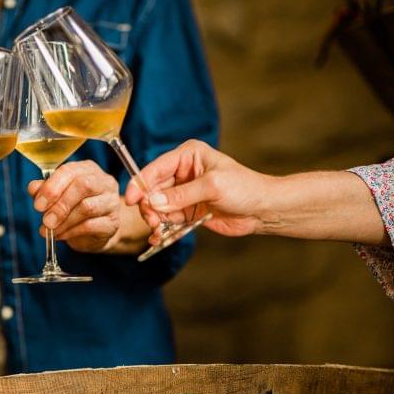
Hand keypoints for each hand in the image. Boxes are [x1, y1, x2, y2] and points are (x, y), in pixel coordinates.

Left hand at [29, 160, 120, 252]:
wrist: (94, 232)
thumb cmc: (74, 208)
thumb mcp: (57, 196)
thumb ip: (45, 190)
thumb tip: (33, 188)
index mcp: (87, 169)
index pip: (69, 171)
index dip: (52, 187)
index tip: (38, 204)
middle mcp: (104, 182)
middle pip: (83, 186)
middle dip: (60, 204)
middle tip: (46, 220)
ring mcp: (111, 202)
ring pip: (87, 208)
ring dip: (64, 221)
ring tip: (51, 230)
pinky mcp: (113, 223)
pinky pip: (91, 226)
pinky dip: (71, 232)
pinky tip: (61, 235)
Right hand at [125, 140, 272, 240]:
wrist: (263, 210)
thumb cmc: (245, 188)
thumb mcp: (212, 187)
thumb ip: (181, 195)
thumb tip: (153, 202)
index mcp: (187, 156)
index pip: (156, 168)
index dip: (141, 183)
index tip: (131, 199)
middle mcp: (182, 172)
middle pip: (152, 189)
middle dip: (148, 205)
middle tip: (152, 220)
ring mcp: (183, 192)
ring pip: (157, 206)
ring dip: (154, 218)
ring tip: (158, 229)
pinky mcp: (187, 210)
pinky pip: (167, 219)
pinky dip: (162, 229)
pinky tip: (158, 238)